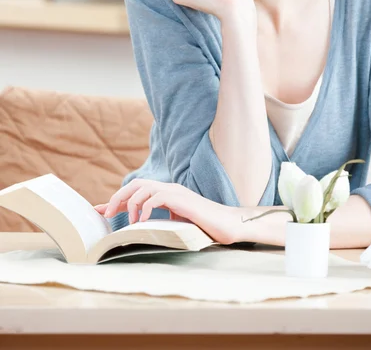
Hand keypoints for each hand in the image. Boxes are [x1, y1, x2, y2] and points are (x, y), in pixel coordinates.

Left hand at [94, 179, 238, 244]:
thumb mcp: (176, 225)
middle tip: (106, 215)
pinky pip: (156, 196)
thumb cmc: (205, 228)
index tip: (98, 210)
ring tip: (130, 222)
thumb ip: (160, 223)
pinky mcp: (180, 198)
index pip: (136, 192)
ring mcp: (174, 191)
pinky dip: (146, 208)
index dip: (116, 200)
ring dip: (131, 204)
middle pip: (135, 184)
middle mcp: (168, 188)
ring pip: (142, 187)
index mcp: (166, 194)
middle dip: (117, 198)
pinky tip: (144, 221)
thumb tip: (140, 232)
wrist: (227, 226)